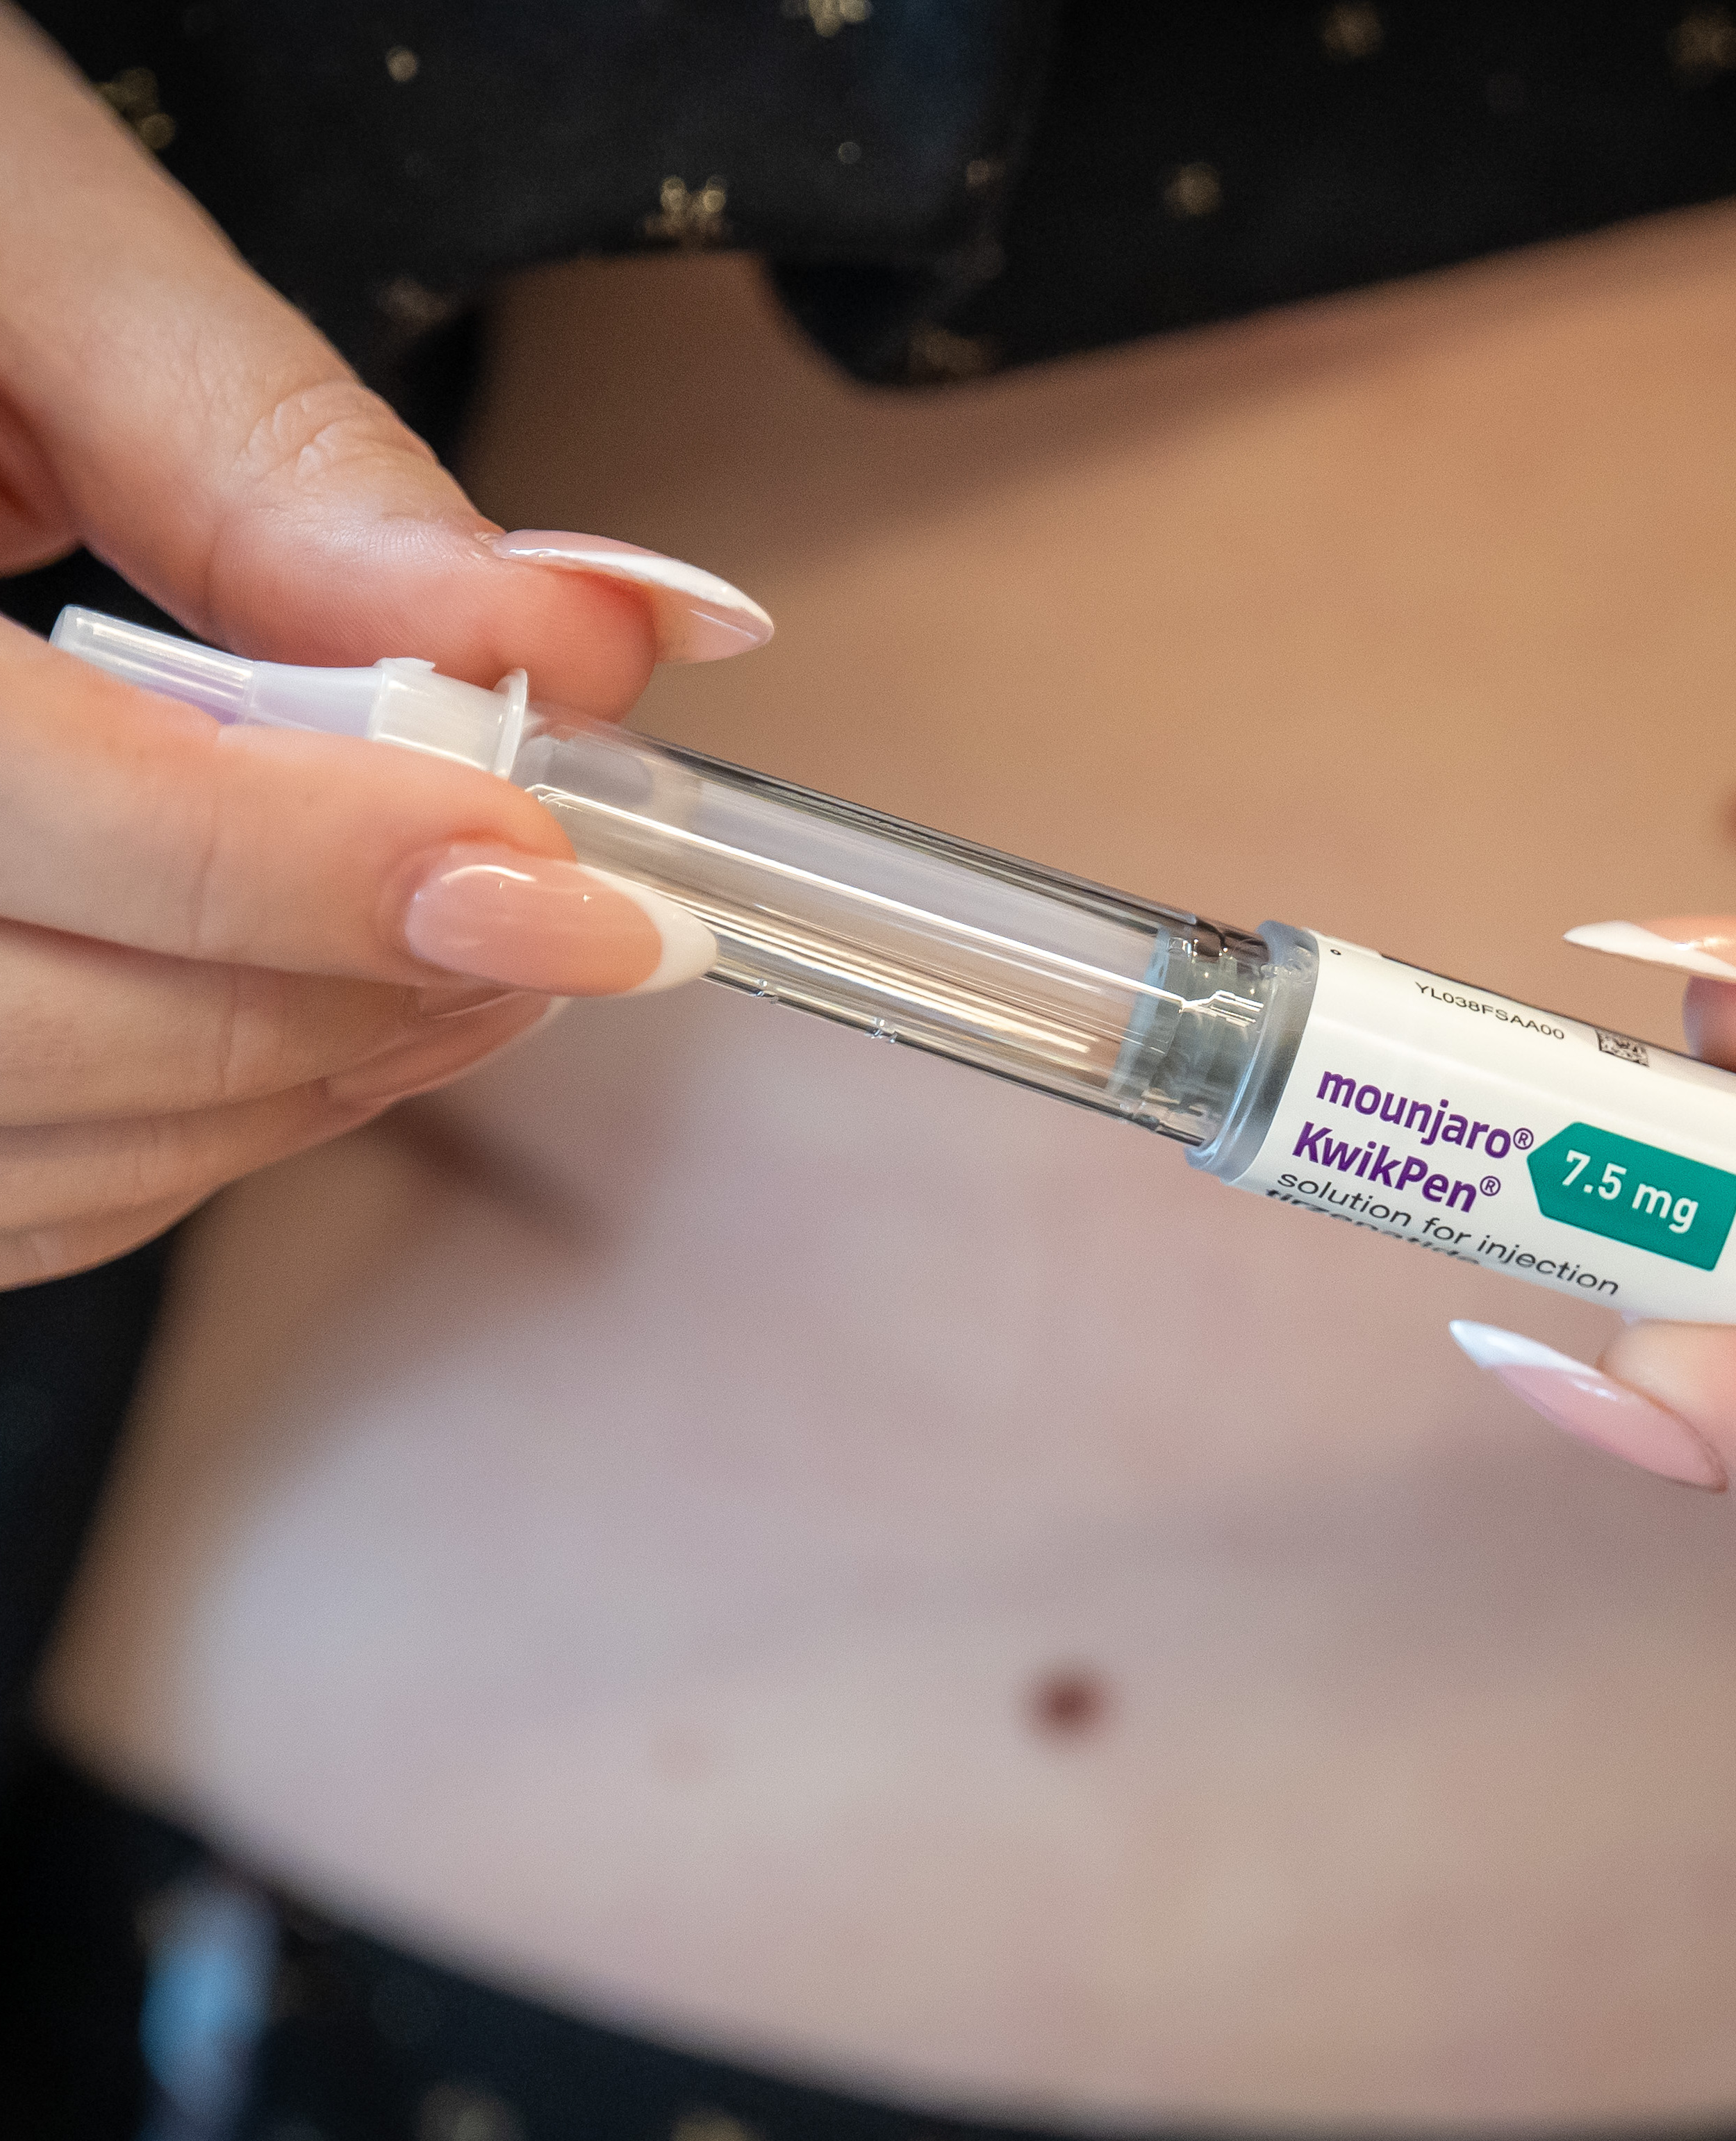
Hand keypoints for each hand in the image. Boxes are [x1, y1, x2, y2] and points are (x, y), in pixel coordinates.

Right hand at [0, 7, 765, 1289]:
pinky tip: (321, 1009)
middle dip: (345, 993)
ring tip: (474, 951)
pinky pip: (13, 1186)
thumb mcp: (31, 261)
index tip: (563, 882)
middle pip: (39, 1034)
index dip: (320, 871)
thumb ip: (281, 467)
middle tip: (555, 915)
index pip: (30, 812)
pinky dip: (197, 1131)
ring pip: (41, 1152)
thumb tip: (581, 637)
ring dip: (299, 1081)